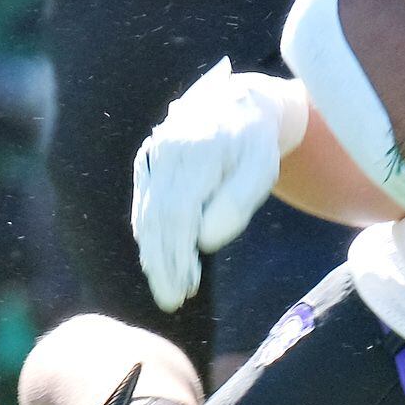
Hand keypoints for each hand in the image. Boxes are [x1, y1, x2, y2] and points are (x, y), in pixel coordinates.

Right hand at [132, 61, 303, 314]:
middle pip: (159, 218)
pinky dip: (148, 237)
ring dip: (154, 256)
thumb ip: (237, 204)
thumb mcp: (261, 170)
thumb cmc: (254, 144)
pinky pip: (143, 205)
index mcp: (198, 152)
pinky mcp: (148, 163)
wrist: (237, 104)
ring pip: (147, 214)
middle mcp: (168, 152)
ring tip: (166, 290)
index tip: (187, 287)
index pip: (180, 212)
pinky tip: (157, 262)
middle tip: (171, 300)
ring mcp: (154, 156)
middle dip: (163, 264)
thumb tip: (205, 242)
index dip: (180, 254)